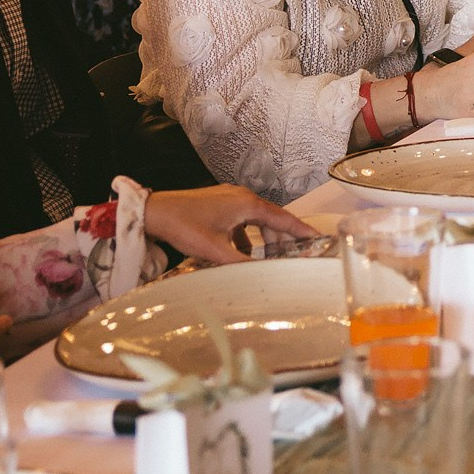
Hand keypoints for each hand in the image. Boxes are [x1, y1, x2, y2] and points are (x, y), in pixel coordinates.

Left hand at [145, 185, 317, 266]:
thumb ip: (243, 264)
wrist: (156, 212)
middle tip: (290, 255)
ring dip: (262, 237)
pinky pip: (240, 218)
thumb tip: (263, 276)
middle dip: (281, 238)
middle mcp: (242, 197)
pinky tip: (238, 250)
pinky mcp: (217, 203)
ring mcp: (229, 198)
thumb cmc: (185, 226)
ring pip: (255, 218)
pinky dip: (245, 234)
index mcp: (247, 204)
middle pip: (271, 218)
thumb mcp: (216, 251)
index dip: (301, 230)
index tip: (317, 237)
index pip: (283, 218)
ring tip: (264, 256)